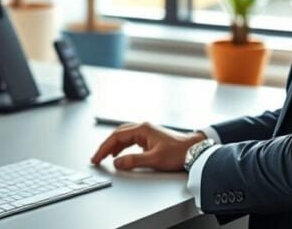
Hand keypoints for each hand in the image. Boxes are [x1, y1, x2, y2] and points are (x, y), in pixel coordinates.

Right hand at [91, 122, 206, 171]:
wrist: (194, 150)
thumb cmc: (178, 152)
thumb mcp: (155, 159)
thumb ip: (134, 161)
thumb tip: (117, 163)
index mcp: (142, 129)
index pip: (116, 136)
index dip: (104, 148)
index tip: (97, 157)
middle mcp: (143, 128)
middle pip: (117, 134)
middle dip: (105, 146)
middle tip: (97, 158)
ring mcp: (146, 132)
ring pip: (123, 137)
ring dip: (113, 146)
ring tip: (104, 157)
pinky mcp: (149, 138)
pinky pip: (130, 140)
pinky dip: (122, 147)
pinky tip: (119, 154)